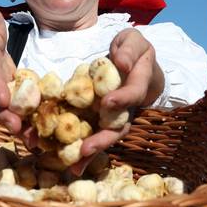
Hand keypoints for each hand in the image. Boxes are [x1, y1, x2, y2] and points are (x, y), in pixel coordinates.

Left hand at [70, 28, 164, 174]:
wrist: (132, 62)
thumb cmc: (131, 49)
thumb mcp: (132, 40)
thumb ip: (128, 49)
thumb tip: (122, 63)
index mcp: (138, 83)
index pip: (132, 93)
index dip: (122, 99)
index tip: (107, 102)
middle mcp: (128, 106)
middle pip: (120, 127)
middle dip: (103, 139)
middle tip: (86, 149)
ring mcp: (115, 116)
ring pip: (106, 137)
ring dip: (92, 152)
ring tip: (74, 166)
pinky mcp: (101, 119)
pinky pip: (93, 134)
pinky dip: (82, 150)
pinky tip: (69, 162)